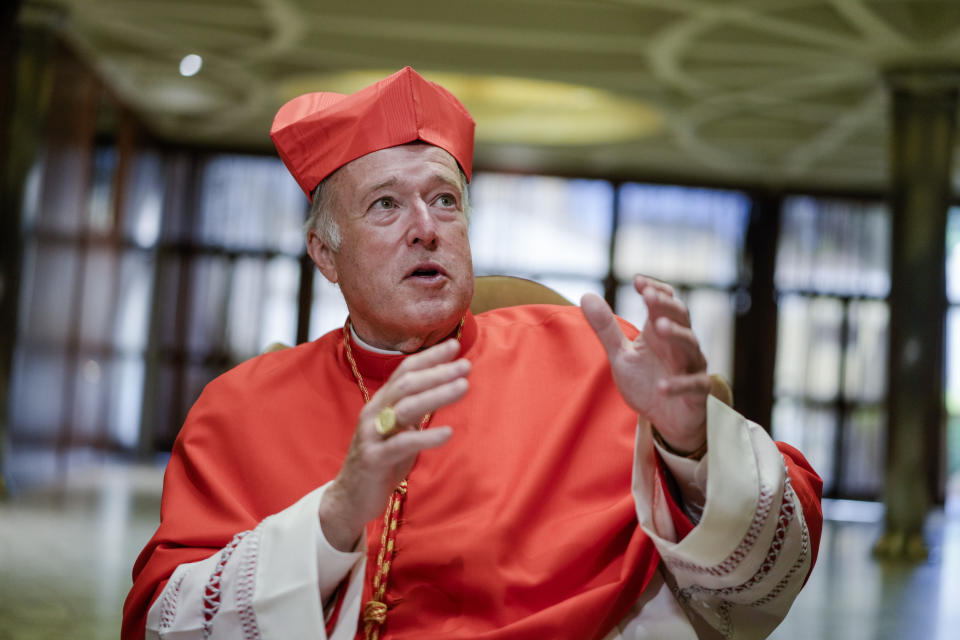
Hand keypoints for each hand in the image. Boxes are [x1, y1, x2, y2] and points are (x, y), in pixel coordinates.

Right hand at [319, 339, 469, 550]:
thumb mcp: (399, 431)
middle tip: (465, 365)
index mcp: (381, 403)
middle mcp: (374, 413)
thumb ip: (415, 412)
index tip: (454, 345)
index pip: (405, 371)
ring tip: (464, 387)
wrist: (350, 498)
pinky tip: (447, 433)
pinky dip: (426, 437)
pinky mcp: (374, 458)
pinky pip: (402, 444)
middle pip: (407, 384)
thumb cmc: (381, 462)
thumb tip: (442, 391)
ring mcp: (372, 434)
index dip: (429, 357)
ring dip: (437, 394)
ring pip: (406, 407)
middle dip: (438, 372)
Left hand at [581, 275, 709, 453]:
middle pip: (680, 317)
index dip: (655, 289)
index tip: (637, 281)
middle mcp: (680, 344)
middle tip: (649, 296)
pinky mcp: (697, 393)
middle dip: (665, 305)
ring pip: (691, 345)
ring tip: (659, 327)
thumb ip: (606, 328)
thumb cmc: (646, 381)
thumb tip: (586, 295)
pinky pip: (694, 385)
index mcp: (660, 332)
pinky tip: (662, 385)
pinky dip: (678, 384)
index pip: (665, 302)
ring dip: (676, 334)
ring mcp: (691, 367)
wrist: (666, 420)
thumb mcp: (621, 355)